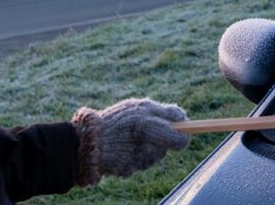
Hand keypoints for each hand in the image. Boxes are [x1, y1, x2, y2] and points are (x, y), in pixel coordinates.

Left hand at [72, 98, 189, 185]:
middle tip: (149, 146)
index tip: (186, 134)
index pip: (175, 115)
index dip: (183, 125)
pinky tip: (122, 161)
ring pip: (154, 155)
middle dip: (161, 146)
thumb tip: (185, 140)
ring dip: (146, 157)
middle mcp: (144, 125)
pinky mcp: (126, 159)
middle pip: (168, 139)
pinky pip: (139, 164)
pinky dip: (133, 164)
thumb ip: (168, 132)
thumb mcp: (146, 126)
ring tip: (132, 154)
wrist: (88, 144)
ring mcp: (136, 143)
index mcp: (148, 111)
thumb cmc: (117, 129)